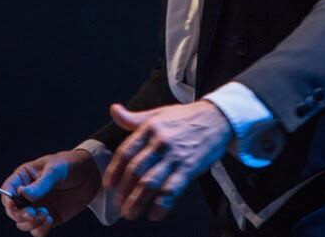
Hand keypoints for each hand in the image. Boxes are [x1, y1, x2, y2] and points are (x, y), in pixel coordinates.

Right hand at [0, 148, 100, 235]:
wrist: (90, 175)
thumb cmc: (70, 165)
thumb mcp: (55, 170)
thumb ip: (40, 184)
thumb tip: (21, 193)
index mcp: (24, 177)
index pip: (8, 190)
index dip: (7, 200)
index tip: (14, 205)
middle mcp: (27, 194)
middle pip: (12, 211)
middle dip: (19, 215)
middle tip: (32, 213)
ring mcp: (37, 207)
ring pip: (23, 223)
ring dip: (31, 223)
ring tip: (46, 214)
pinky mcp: (48, 218)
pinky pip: (37, 230)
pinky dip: (40, 229)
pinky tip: (50, 220)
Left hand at [103, 100, 231, 221]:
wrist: (216, 118)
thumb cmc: (185, 117)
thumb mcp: (157, 114)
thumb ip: (134, 118)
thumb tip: (114, 110)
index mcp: (149, 128)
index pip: (126, 152)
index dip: (114, 170)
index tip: (108, 185)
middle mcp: (160, 142)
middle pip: (136, 170)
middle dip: (124, 190)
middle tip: (118, 204)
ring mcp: (175, 156)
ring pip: (151, 182)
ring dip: (138, 201)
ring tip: (130, 213)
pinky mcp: (189, 168)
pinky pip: (172, 189)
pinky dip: (162, 204)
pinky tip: (154, 214)